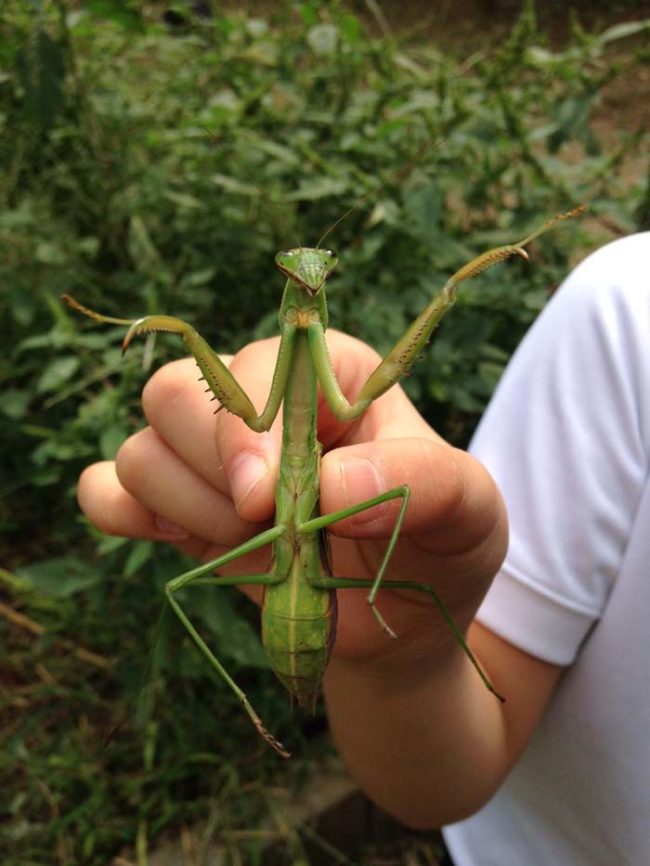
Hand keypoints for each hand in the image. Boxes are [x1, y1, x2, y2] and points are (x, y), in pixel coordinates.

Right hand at [78, 330, 507, 670]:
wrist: (395, 625)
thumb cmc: (437, 550)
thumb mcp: (469, 512)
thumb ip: (423, 482)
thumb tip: (326, 486)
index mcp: (329, 376)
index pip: (257, 365)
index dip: (246, 430)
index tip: (264, 501)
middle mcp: (262, 404)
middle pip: (177, 394)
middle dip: (212, 471)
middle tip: (263, 525)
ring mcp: (211, 456)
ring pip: (142, 446)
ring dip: (187, 507)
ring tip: (250, 544)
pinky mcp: (178, 506)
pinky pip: (105, 487)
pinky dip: (122, 512)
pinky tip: (178, 541)